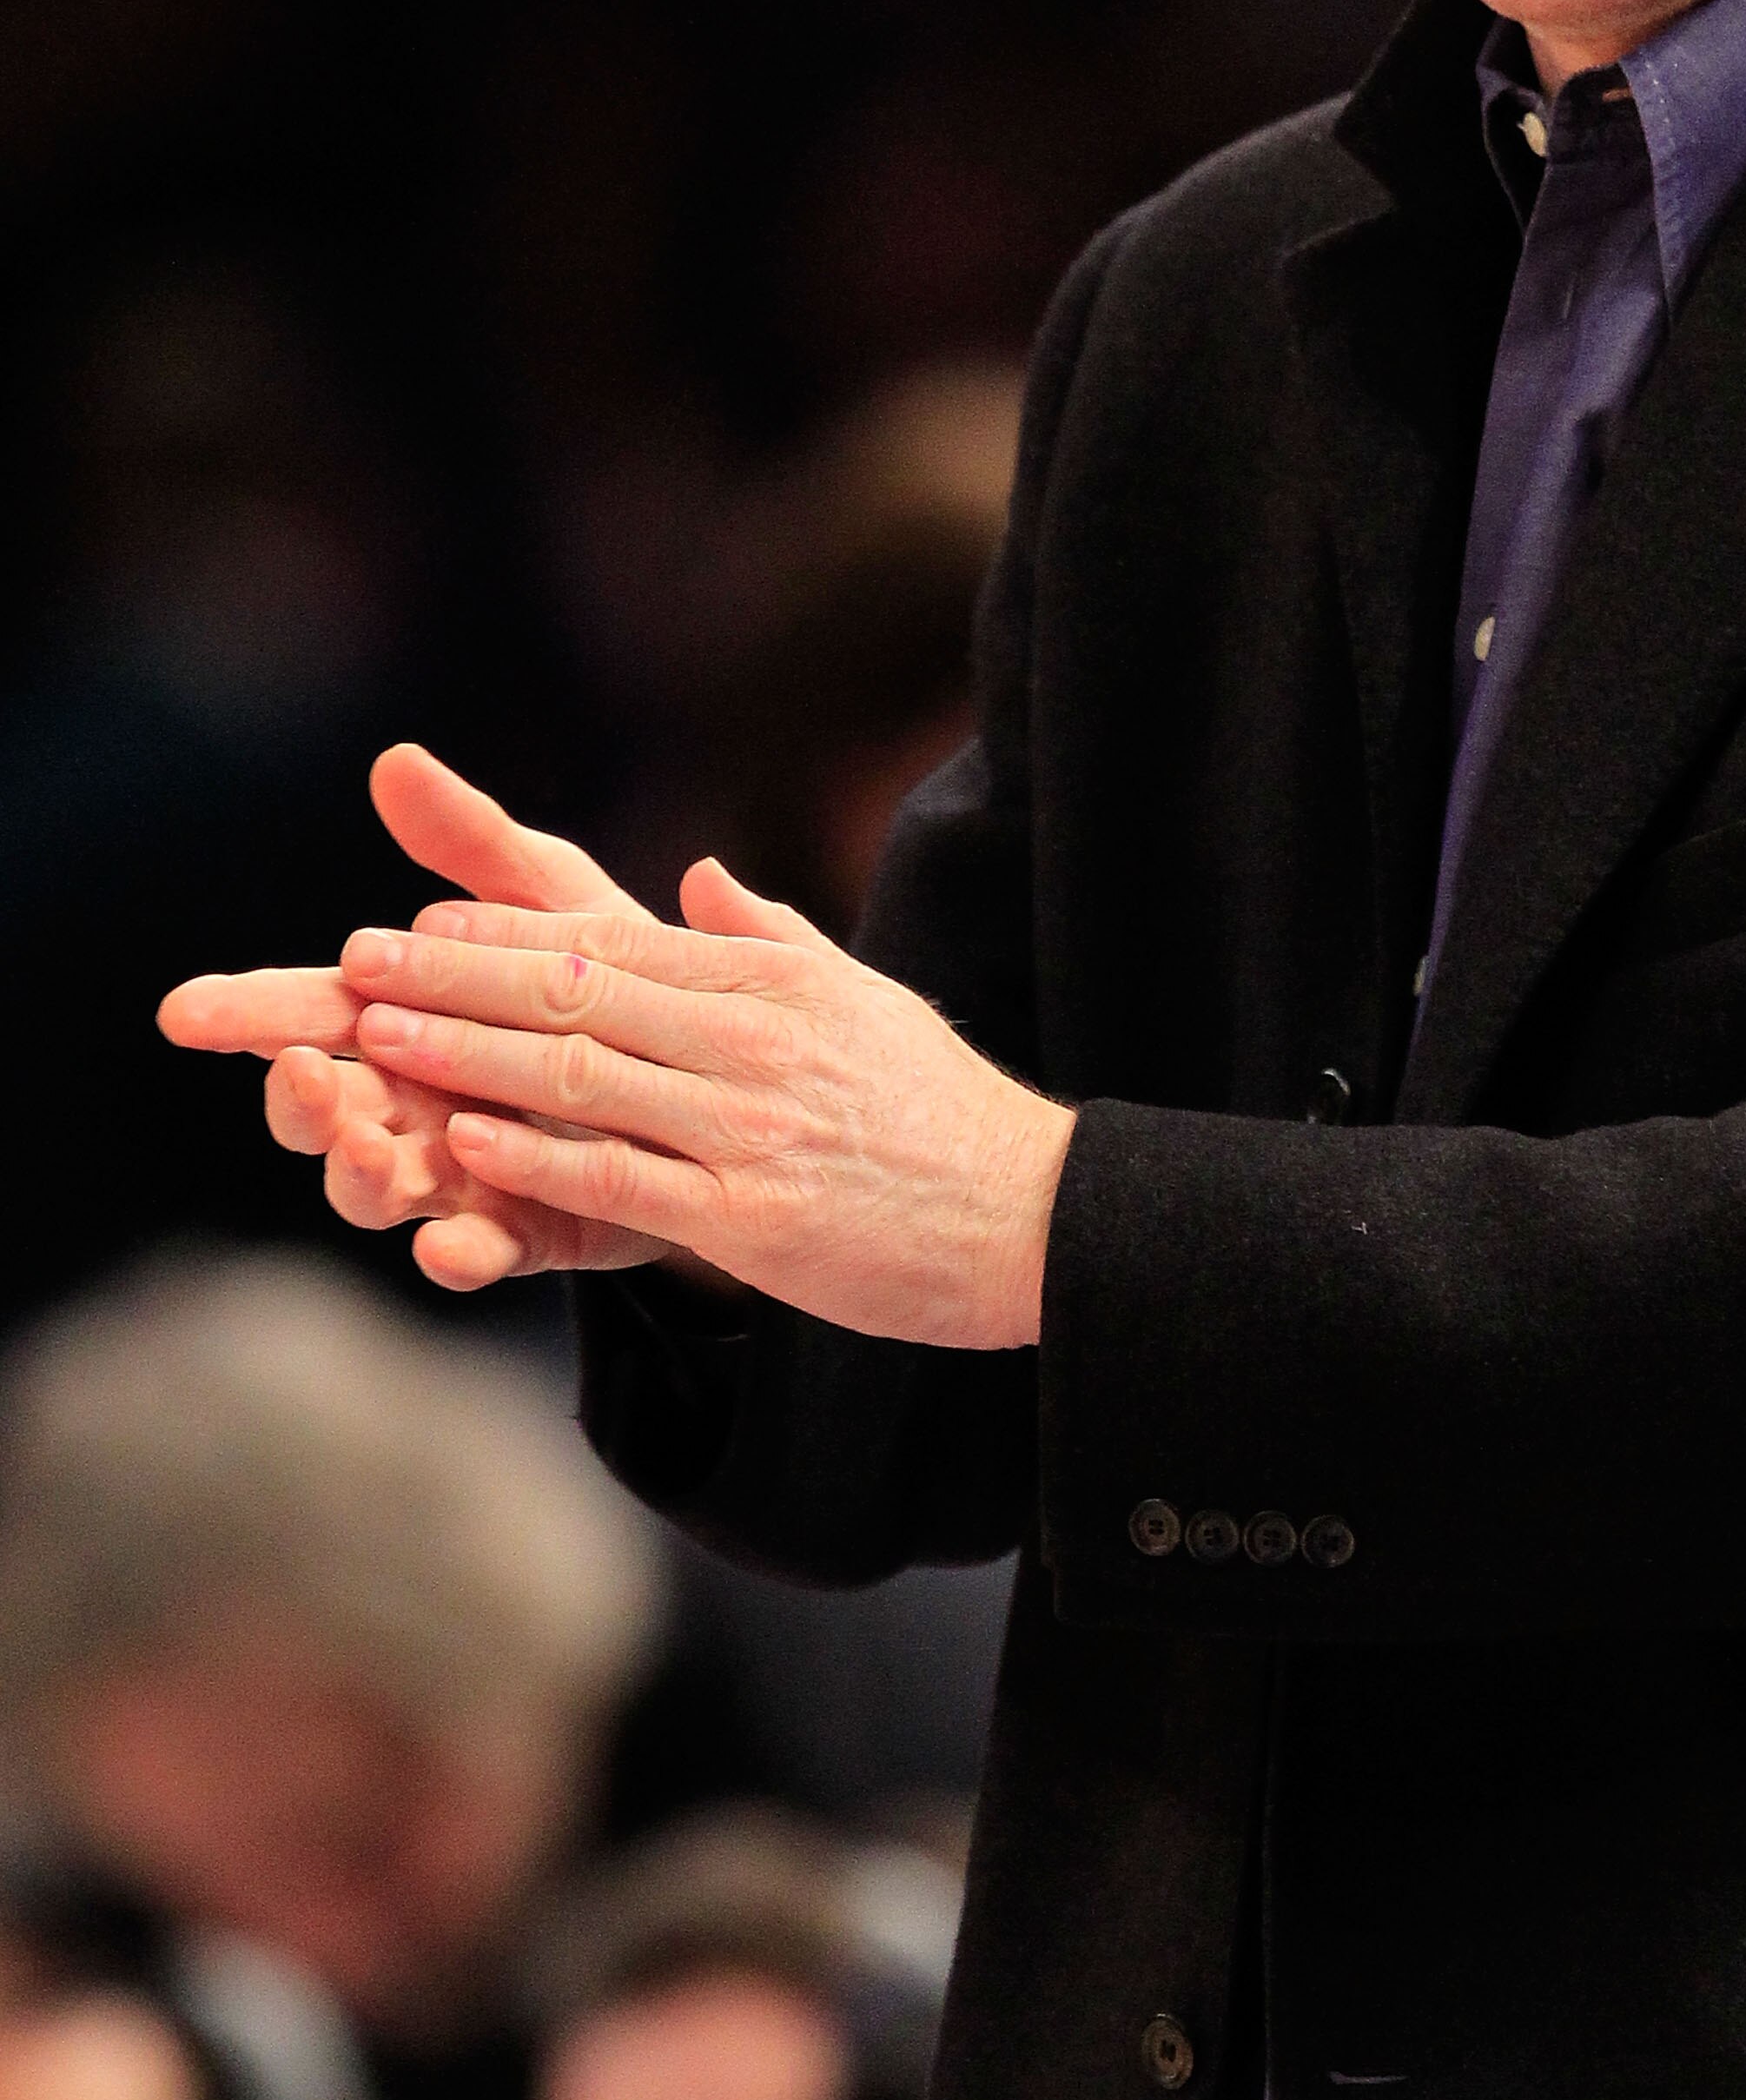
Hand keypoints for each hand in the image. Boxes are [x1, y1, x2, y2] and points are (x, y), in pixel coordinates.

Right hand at [159, 745, 680, 1291]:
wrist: (721, 1074)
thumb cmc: (609, 982)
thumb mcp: (553, 903)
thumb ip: (476, 845)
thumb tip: (397, 762)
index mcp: (405, 1023)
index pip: (311, 1014)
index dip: (248, 1015)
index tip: (188, 1012)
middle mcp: (416, 1103)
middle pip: (325, 1113)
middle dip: (302, 1103)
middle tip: (307, 1077)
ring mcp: (464, 1172)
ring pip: (382, 1188)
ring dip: (363, 1176)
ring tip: (372, 1155)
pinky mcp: (531, 1228)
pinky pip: (484, 1252)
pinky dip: (460, 1253)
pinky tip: (450, 1247)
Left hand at [329, 848, 1071, 1351]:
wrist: (1037, 1218)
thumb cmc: (945, 1113)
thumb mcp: (867, 1000)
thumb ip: (773, 939)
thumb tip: (702, 877)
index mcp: (775, 983)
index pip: (612, 943)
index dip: (502, 933)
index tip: (417, 924)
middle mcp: (755, 1041)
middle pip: (574, 996)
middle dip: (452, 978)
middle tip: (355, 964)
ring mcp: (750, 1130)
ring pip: (580, 1078)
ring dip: (465, 1055)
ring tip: (376, 1040)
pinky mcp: (753, 1221)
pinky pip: (619, 1181)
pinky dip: (533, 1160)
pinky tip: (461, 1146)